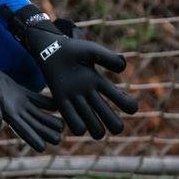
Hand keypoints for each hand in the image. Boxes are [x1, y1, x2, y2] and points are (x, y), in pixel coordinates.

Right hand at [0, 36, 62, 151]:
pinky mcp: (21, 92)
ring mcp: (20, 102)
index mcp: (9, 115)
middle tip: (59, 139)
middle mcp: (16, 111)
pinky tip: (58, 105)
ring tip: (63, 125)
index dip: (32, 139)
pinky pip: (37, 99)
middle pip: (34, 124)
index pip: (23, 130)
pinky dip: (47, 103)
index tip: (42, 148)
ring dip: (49, 119)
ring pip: (38, 113)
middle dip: (45, 132)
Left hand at [2, 5, 137, 138]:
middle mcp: (91, 95)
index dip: (129, 105)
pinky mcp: (62, 104)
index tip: (128, 105)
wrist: (49, 50)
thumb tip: (123, 69)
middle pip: (111, 120)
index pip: (122, 100)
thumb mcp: (92, 51)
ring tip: (94, 124)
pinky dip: (79, 127)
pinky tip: (78, 121)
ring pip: (94, 128)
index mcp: (100, 83)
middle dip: (116, 125)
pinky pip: (74, 124)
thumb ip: (108, 57)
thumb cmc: (71, 49)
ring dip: (97, 129)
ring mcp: (77, 101)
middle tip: (114, 125)